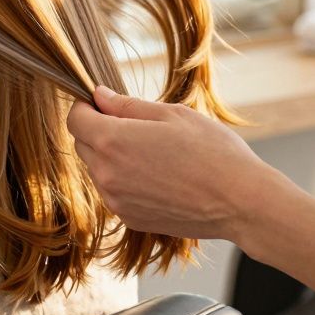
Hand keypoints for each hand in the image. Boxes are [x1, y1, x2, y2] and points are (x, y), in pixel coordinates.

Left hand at [67, 85, 289, 241]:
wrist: (240, 201)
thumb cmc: (212, 151)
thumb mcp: (172, 114)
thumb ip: (127, 105)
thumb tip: (99, 96)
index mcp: (113, 141)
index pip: (74, 120)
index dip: (85, 106)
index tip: (101, 103)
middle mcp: (107, 174)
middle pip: (82, 145)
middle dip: (97, 130)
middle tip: (132, 124)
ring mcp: (117, 201)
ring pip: (97, 170)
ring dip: (111, 157)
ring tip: (151, 151)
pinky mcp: (130, 219)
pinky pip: (115, 193)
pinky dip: (125, 181)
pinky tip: (157, 175)